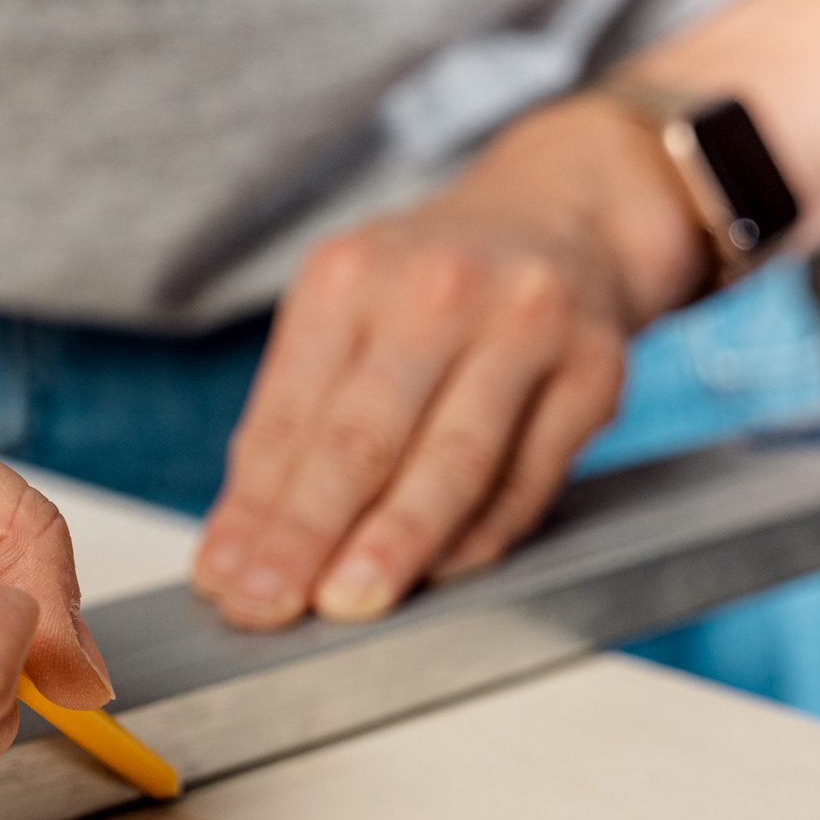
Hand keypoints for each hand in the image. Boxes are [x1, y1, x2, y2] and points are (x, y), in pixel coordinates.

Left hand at [190, 95, 706, 628]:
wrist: (564, 215)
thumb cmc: (433, 290)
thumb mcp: (347, 315)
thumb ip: (298, 419)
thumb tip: (245, 540)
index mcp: (351, 276)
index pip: (288, 417)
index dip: (252, 509)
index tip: (224, 579)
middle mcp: (437, 290)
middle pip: (363, 436)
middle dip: (307, 532)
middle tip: (269, 603)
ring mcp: (525, 325)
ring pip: (454, 459)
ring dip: (396, 541)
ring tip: (349, 601)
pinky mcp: (595, 370)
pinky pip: (528, 476)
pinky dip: (480, 535)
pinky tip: (438, 574)